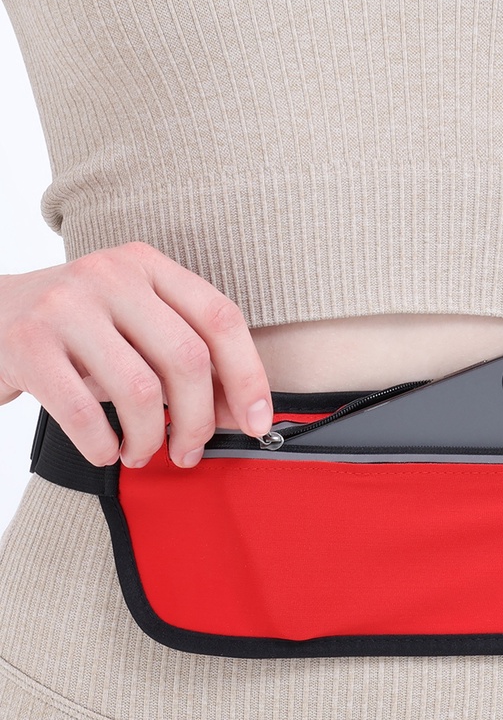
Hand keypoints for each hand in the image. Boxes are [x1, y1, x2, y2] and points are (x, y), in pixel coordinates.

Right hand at [0, 241, 273, 467]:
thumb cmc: (77, 331)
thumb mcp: (135, 328)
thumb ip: (188, 362)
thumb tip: (245, 415)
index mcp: (148, 266)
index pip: (221, 318)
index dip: (249, 377)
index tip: (258, 423)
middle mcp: (111, 276)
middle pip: (188, 359)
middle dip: (199, 422)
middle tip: (189, 452)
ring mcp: (66, 305)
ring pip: (140, 391)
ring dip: (150, 440)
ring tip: (141, 453)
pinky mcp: (27, 342)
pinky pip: (82, 412)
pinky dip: (102, 446)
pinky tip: (105, 451)